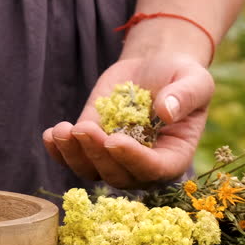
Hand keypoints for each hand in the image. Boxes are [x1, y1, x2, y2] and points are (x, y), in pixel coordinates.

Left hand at [43, 53, 214, 188]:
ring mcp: (113, 159)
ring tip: (62, 130)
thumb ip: (185, 96)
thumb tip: (166, 112)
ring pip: (90, 171)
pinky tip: (50, 135)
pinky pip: (71, 159)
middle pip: (117, 176)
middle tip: (84, 128)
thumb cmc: (180, 76)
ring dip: (72, 155)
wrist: (153, 68)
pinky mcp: (91, 146)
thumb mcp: (194, 80)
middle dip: (97, 155)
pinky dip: (57, 151)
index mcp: (172, 157)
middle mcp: (141, 166)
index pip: (153, 170)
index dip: (132, 159)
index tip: (114, 140)